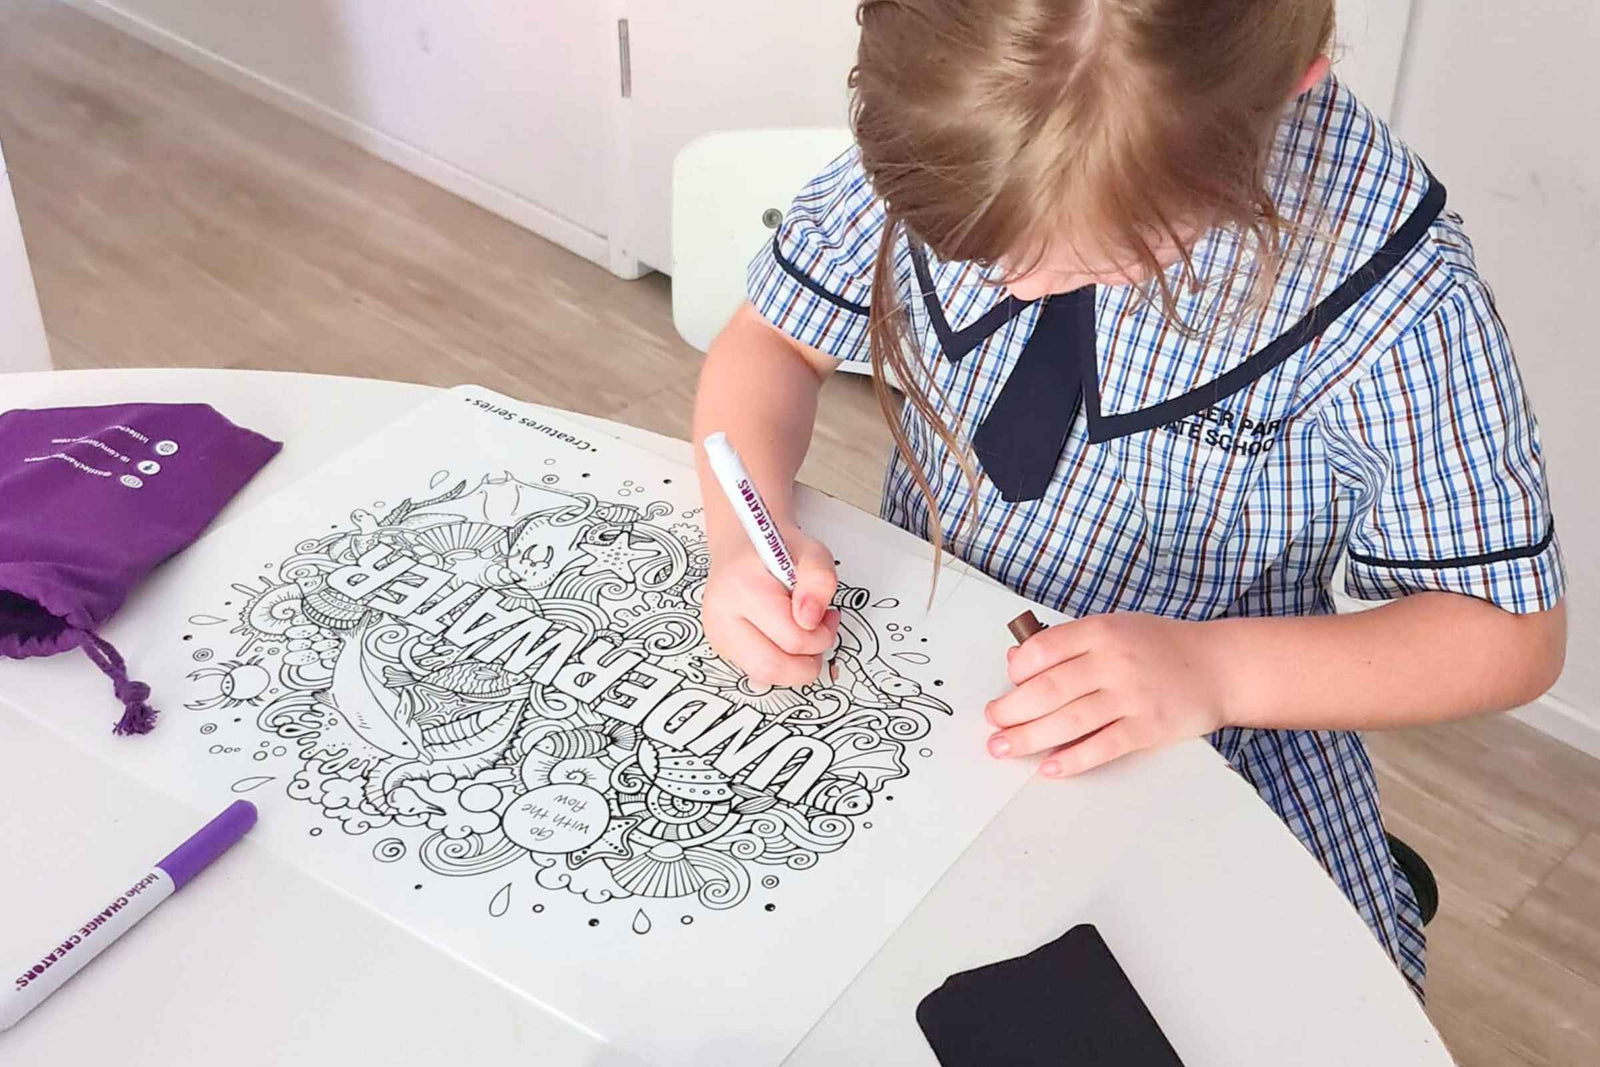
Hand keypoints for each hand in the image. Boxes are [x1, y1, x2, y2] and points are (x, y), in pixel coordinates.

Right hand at [701, 527, 839, 687]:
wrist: (740, 543)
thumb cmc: (775, 547)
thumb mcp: (811, 551)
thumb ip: (820, 580)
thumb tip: (811, 620)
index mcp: (742, 588)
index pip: (792, 639)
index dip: (821, 636)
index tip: (828, 617)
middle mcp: (722, 616)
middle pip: (770, 668)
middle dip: (806, 663)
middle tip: (819, 637)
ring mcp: (718, 635)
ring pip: (762, 676)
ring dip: (793, 665)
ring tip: (804, 634)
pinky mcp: (721, 646)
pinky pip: (756, 670)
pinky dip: (779, 661)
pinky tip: (785, 636)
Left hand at [984, 612, 1228, 776]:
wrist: (1221, 666)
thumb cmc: (1162, 648)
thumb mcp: (1116, 629)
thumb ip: (1070, 644)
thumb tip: (1017, 660)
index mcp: (1101, 631)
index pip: (1044, 649)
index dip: (1016, 670)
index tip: (1006, 683)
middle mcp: (1114, 661)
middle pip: (1048, 690)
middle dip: (1011, 710)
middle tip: (992, 722)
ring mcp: (1131, 696)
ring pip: (1068, 722)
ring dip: (1028, 738)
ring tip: (1003, 747)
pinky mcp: (1147, 727)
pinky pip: (1101, 747)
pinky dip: (1072, 760)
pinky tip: (1048, 767)